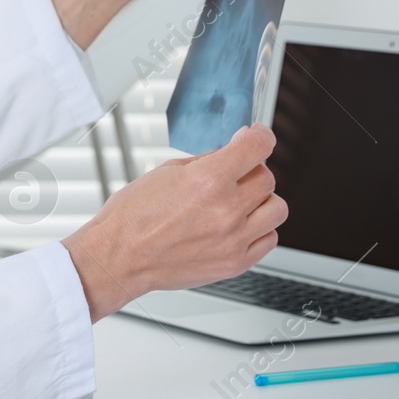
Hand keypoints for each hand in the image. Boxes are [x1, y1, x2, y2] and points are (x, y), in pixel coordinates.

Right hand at [60, 124, 284, 321]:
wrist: (120, 257)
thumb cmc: (133, 217)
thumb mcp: (166, 172)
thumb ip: (206, 161)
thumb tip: (231, 152)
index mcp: (207, 180)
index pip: (258, 147)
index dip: (261, 136)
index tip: (257, 136)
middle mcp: (225, 209)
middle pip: (267, 178)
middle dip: (251, 170)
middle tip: (234, 175)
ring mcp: (233, 239)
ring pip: (277, 208)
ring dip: (260, 201)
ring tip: (239, 203)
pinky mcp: (235, 262)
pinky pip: (269, 238)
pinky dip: (259, 229)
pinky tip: (237, 225)